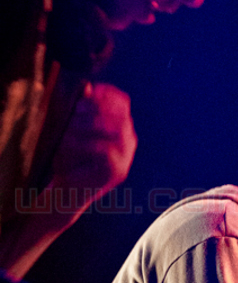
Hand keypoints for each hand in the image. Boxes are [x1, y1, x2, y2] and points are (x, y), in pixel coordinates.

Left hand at [51, 82, 136, 199]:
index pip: (122, 102)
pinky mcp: (118, 170)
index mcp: (119, 127)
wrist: (67, 194)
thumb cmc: (68, 160)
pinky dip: (83, 146)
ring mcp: (125, 156)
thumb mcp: (71, 131)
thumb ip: (79, 111)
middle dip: (93, 110)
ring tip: (65, 136)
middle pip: (119, 114)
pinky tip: (67, 148)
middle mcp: (128, 140)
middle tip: (73, 114)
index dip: (106, 93)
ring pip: (112, 130)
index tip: (88, 91)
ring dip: (86, 128)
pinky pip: (104, 150)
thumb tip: (85, 88)